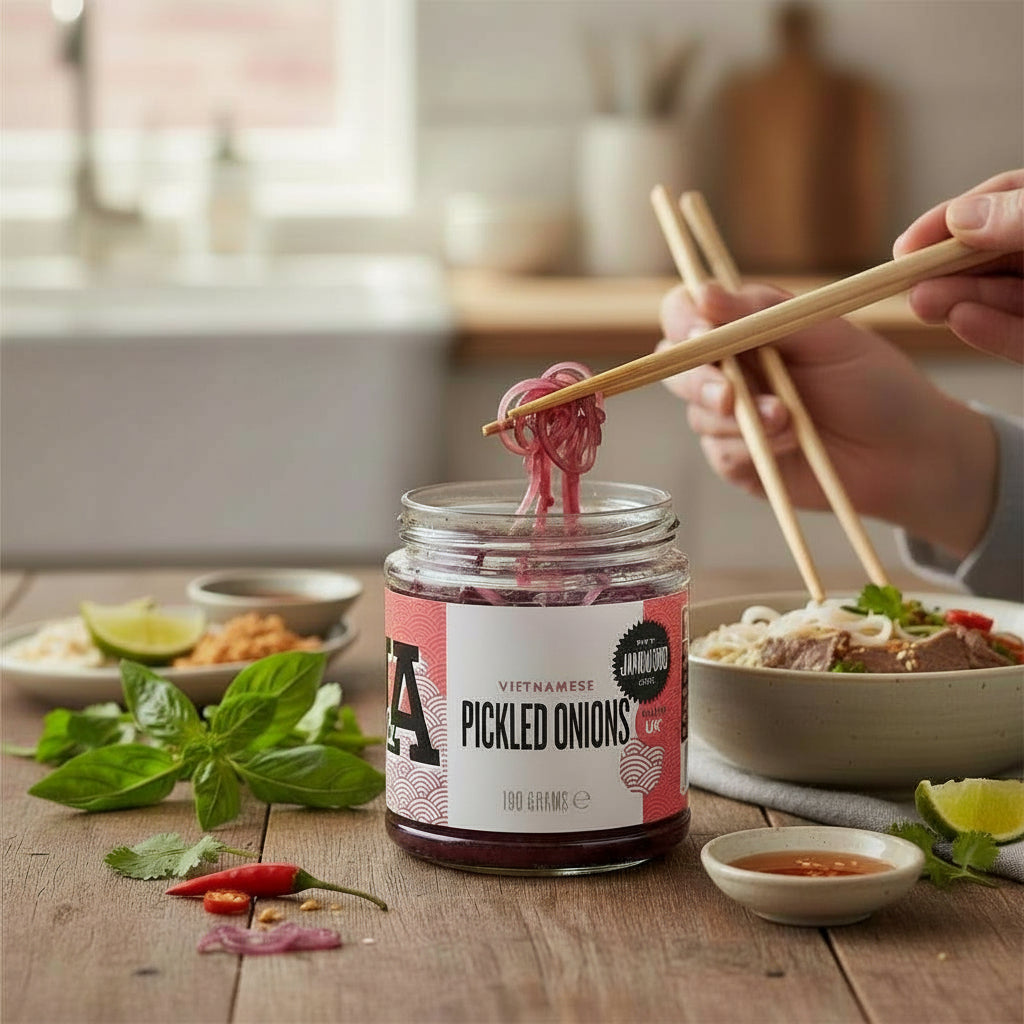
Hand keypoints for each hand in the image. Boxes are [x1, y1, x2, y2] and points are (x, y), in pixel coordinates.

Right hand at [659, 282, 997, 558]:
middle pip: (675, 367)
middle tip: (730, 396)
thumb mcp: (826, 334)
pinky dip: (750, 448)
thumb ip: (762, 313)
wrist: (908, 454)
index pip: (686, 314)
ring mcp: (731, 418)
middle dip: (700, 381)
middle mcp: (732, 370)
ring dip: (739, 418)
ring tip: (789, 421)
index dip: (682, 321)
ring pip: (697, 414)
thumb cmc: (875, 384)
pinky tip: (789, 444)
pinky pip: (719, 452)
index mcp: (747, 329)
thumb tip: (703, 293)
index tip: (699, 332)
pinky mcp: (738, 461)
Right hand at [894, 169, 1022, 361]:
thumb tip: (960, 219)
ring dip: (960, 300)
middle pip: (994, 254)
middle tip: (904, 282)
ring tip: (923, 304)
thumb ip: (1022, 217)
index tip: (907, 244)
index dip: (950, 219)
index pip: (1002, 201)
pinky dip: (993, 332)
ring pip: (1005, 297)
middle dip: (946, 268)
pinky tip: (961, 322)